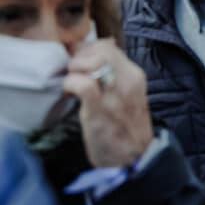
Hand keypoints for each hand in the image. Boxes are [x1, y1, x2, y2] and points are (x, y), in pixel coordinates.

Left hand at [63, 38, 153, 167]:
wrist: (135, 158)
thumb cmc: (125, 126)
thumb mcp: (126, 94)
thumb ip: (114, 72)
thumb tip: (98, 47)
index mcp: (134, 75)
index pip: (108, 46)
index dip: (86, 50)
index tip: (77, 62)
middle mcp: (128, 80)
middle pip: (101, 50)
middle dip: (80, 57)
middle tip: (72, 73)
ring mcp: (115, 95)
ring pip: (94, 62)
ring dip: (75, 69)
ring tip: (71, 82)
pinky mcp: (100, 111)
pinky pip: (84, 85)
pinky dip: (72, 83)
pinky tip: (69, 93)